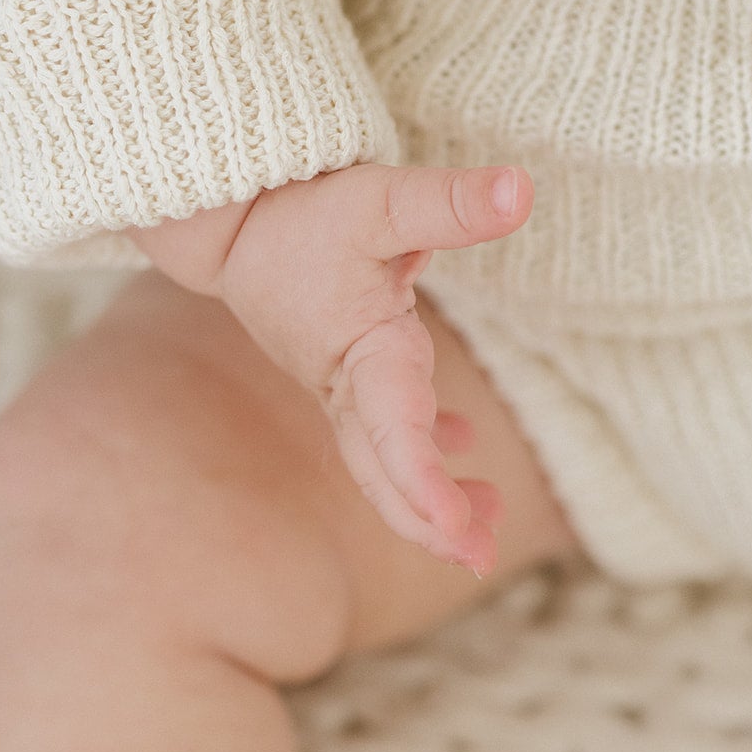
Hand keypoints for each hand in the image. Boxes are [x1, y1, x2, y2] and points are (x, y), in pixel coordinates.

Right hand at [215, 163, 532, 574]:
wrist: (230, 213)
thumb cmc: (303, 207)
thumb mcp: (380, 197)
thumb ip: (448, 202)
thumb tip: (520, 191)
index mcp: (358, 350)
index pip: (395, 431)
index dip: (425, 482)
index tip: (459, 530)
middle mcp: (345, 379)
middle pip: (383, 469)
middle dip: (429, 521)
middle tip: (481, 560)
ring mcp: (339, 379)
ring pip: (383, 456)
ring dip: (427, 495)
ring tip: (486, 526)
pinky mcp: (341, 365)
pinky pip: (381, 425)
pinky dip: (419, 445)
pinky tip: (461, 442)